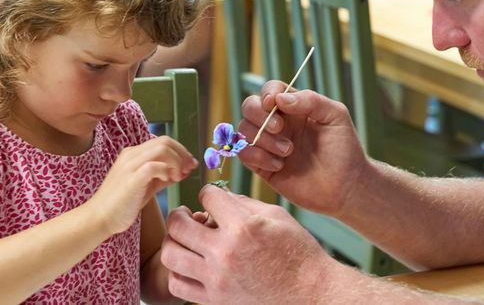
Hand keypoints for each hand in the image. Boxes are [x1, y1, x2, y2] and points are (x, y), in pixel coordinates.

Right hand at [89, 136, 197, 234]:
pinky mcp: (131, 178)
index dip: (181, 151)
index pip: (164, 141)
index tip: (191, 165)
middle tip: (189, 169)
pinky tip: (168, 181)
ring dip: (176, 162)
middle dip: (183, 154)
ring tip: (178, 177)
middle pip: (165, 141)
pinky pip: (154, 165)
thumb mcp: (148, 185)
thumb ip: (164, 175)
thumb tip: (184, 170)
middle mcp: (131, 155)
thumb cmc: (124, 203)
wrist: (100, 218)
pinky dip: (166, 170)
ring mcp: (130, 165)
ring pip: (162, 149)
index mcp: (134, 154)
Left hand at [161, 186, 337, 303]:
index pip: (207, 196)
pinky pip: (177, 284)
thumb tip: (220, 196)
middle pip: (179, 225)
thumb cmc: (298, 252)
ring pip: (171, 254)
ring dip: (174, 241)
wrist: (309, 293)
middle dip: (180, 213)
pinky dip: (178, 271)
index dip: (208, 192)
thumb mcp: (277, 216)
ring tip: (184, 238)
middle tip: (186, 214)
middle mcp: (225, 252)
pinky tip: (190, 263)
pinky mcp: (214, 300)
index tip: (211, 197)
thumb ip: (244, 203)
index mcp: (243, 226)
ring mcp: (216, 279)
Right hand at [238, 80, 368, 216]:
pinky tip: (279, 165)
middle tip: (280, 128)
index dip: (267, 94)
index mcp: (295, 108)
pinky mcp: (263, 167)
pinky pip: (244, 154)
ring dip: (263, 139)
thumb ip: (310, 100)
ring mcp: (269, 145)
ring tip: (288, 151)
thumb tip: (280, 99)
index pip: (271, 90)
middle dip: (259, 115)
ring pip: (244, 130)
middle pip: (249, 106)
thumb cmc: (345, 149)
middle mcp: (279, 124)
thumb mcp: (335, 116)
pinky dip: (257, 157)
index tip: (273, 104)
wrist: (346, 187)